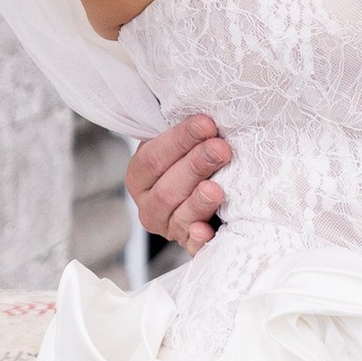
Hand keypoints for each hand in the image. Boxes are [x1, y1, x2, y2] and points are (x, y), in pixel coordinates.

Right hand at [125, 112, 229, 251]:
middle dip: (195, 166)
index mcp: (141, 175)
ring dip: (198, 201)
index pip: (154, 157)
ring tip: (216, 188)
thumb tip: (204, 113)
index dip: (180, 140)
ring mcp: (169, 228)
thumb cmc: (194, 160)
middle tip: (221, 148)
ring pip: (179, 216)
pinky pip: (193, 247)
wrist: (207, 192)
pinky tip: (207, 231)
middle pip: (167, 188)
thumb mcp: (183, 144)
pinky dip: (199, 240)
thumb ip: (187, 132)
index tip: (207, 124)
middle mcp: (149, 204)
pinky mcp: (190, 246)